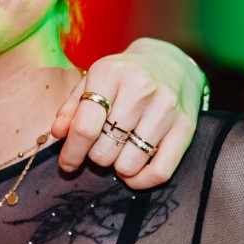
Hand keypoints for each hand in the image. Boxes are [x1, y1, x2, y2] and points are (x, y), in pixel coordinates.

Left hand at [52, 39, 205, 189]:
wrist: (170, 62)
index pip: (84, 127)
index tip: (67, 164)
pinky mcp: (185, 127)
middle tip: (101, 147)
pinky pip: (160, 172)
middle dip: (95, 156)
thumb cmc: (123, 76)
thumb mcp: (93, 81)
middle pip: (104, 149)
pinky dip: (140, 181)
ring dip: (117, 166)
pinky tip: (132, 173)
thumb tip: (57, 133)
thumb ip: (72, 107)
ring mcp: (165, 109)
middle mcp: (140, 89)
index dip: (71, 152)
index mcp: (110, 74)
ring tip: (119, 152)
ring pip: (128, 164)